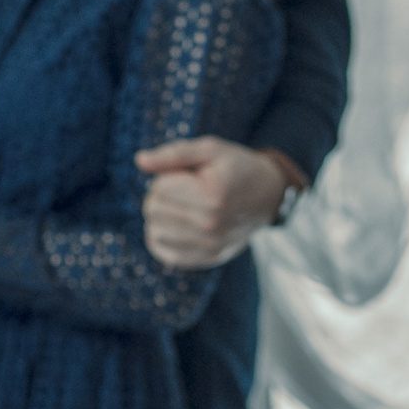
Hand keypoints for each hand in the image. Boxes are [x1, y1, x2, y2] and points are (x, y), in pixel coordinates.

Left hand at [133, 138, 288, 268]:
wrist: (269, 196)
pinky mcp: (210, 258)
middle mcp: (212, 225)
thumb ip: (174, 154)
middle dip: (162, 196)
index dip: (168, 176)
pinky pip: (165, 254)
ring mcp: (212, 246)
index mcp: (212, 195)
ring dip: (161, 218)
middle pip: (153, 210)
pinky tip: (176, 226)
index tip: (190, 175)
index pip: (159, 188)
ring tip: (183, 207)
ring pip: (154, 233)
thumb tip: (139, 161)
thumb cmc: (236, 167)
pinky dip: (163, 239)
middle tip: (186, 190)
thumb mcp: (210, 150)